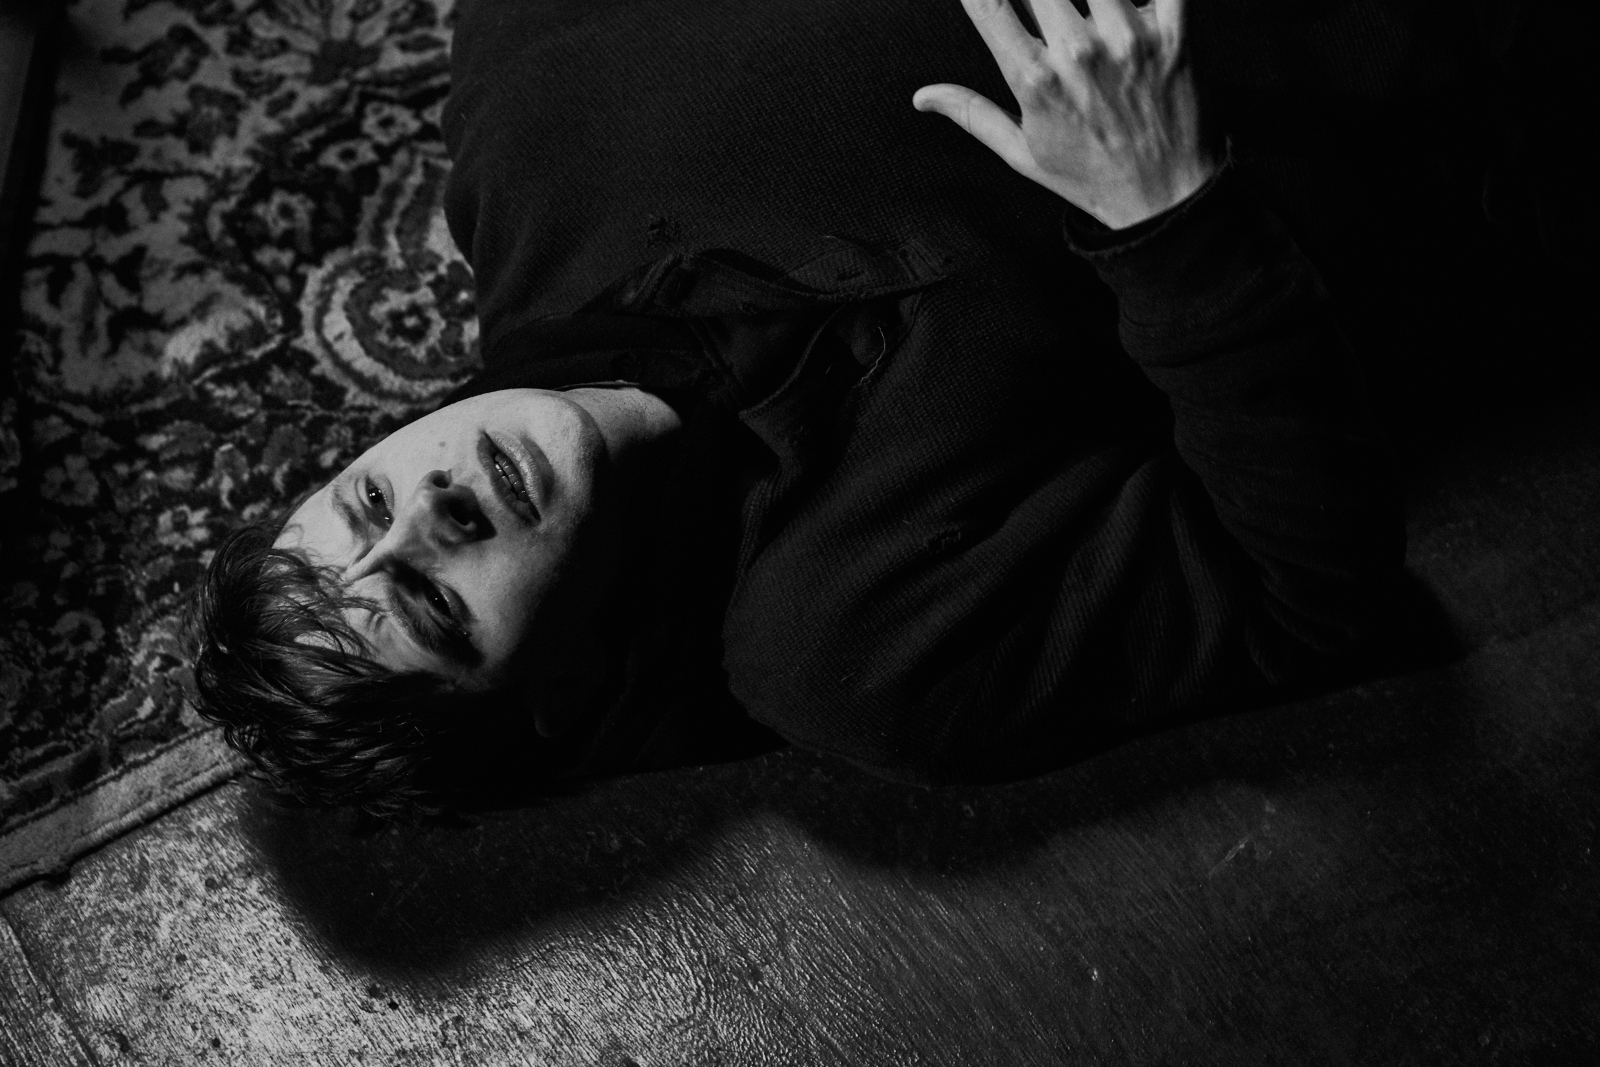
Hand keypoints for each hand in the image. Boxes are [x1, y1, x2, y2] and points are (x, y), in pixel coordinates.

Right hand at [915, 0, 1213, 228]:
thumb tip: (924, 97)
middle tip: (1039, 9)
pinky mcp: (1172, 33)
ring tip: (1073, 8)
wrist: (1165, 198)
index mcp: (1035, 79)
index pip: (989, 3)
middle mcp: (1079, 53)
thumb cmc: (1093, 177)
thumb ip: (972, 114)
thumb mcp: (1022, 154)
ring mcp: (1129, 39)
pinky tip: (1127, 2)